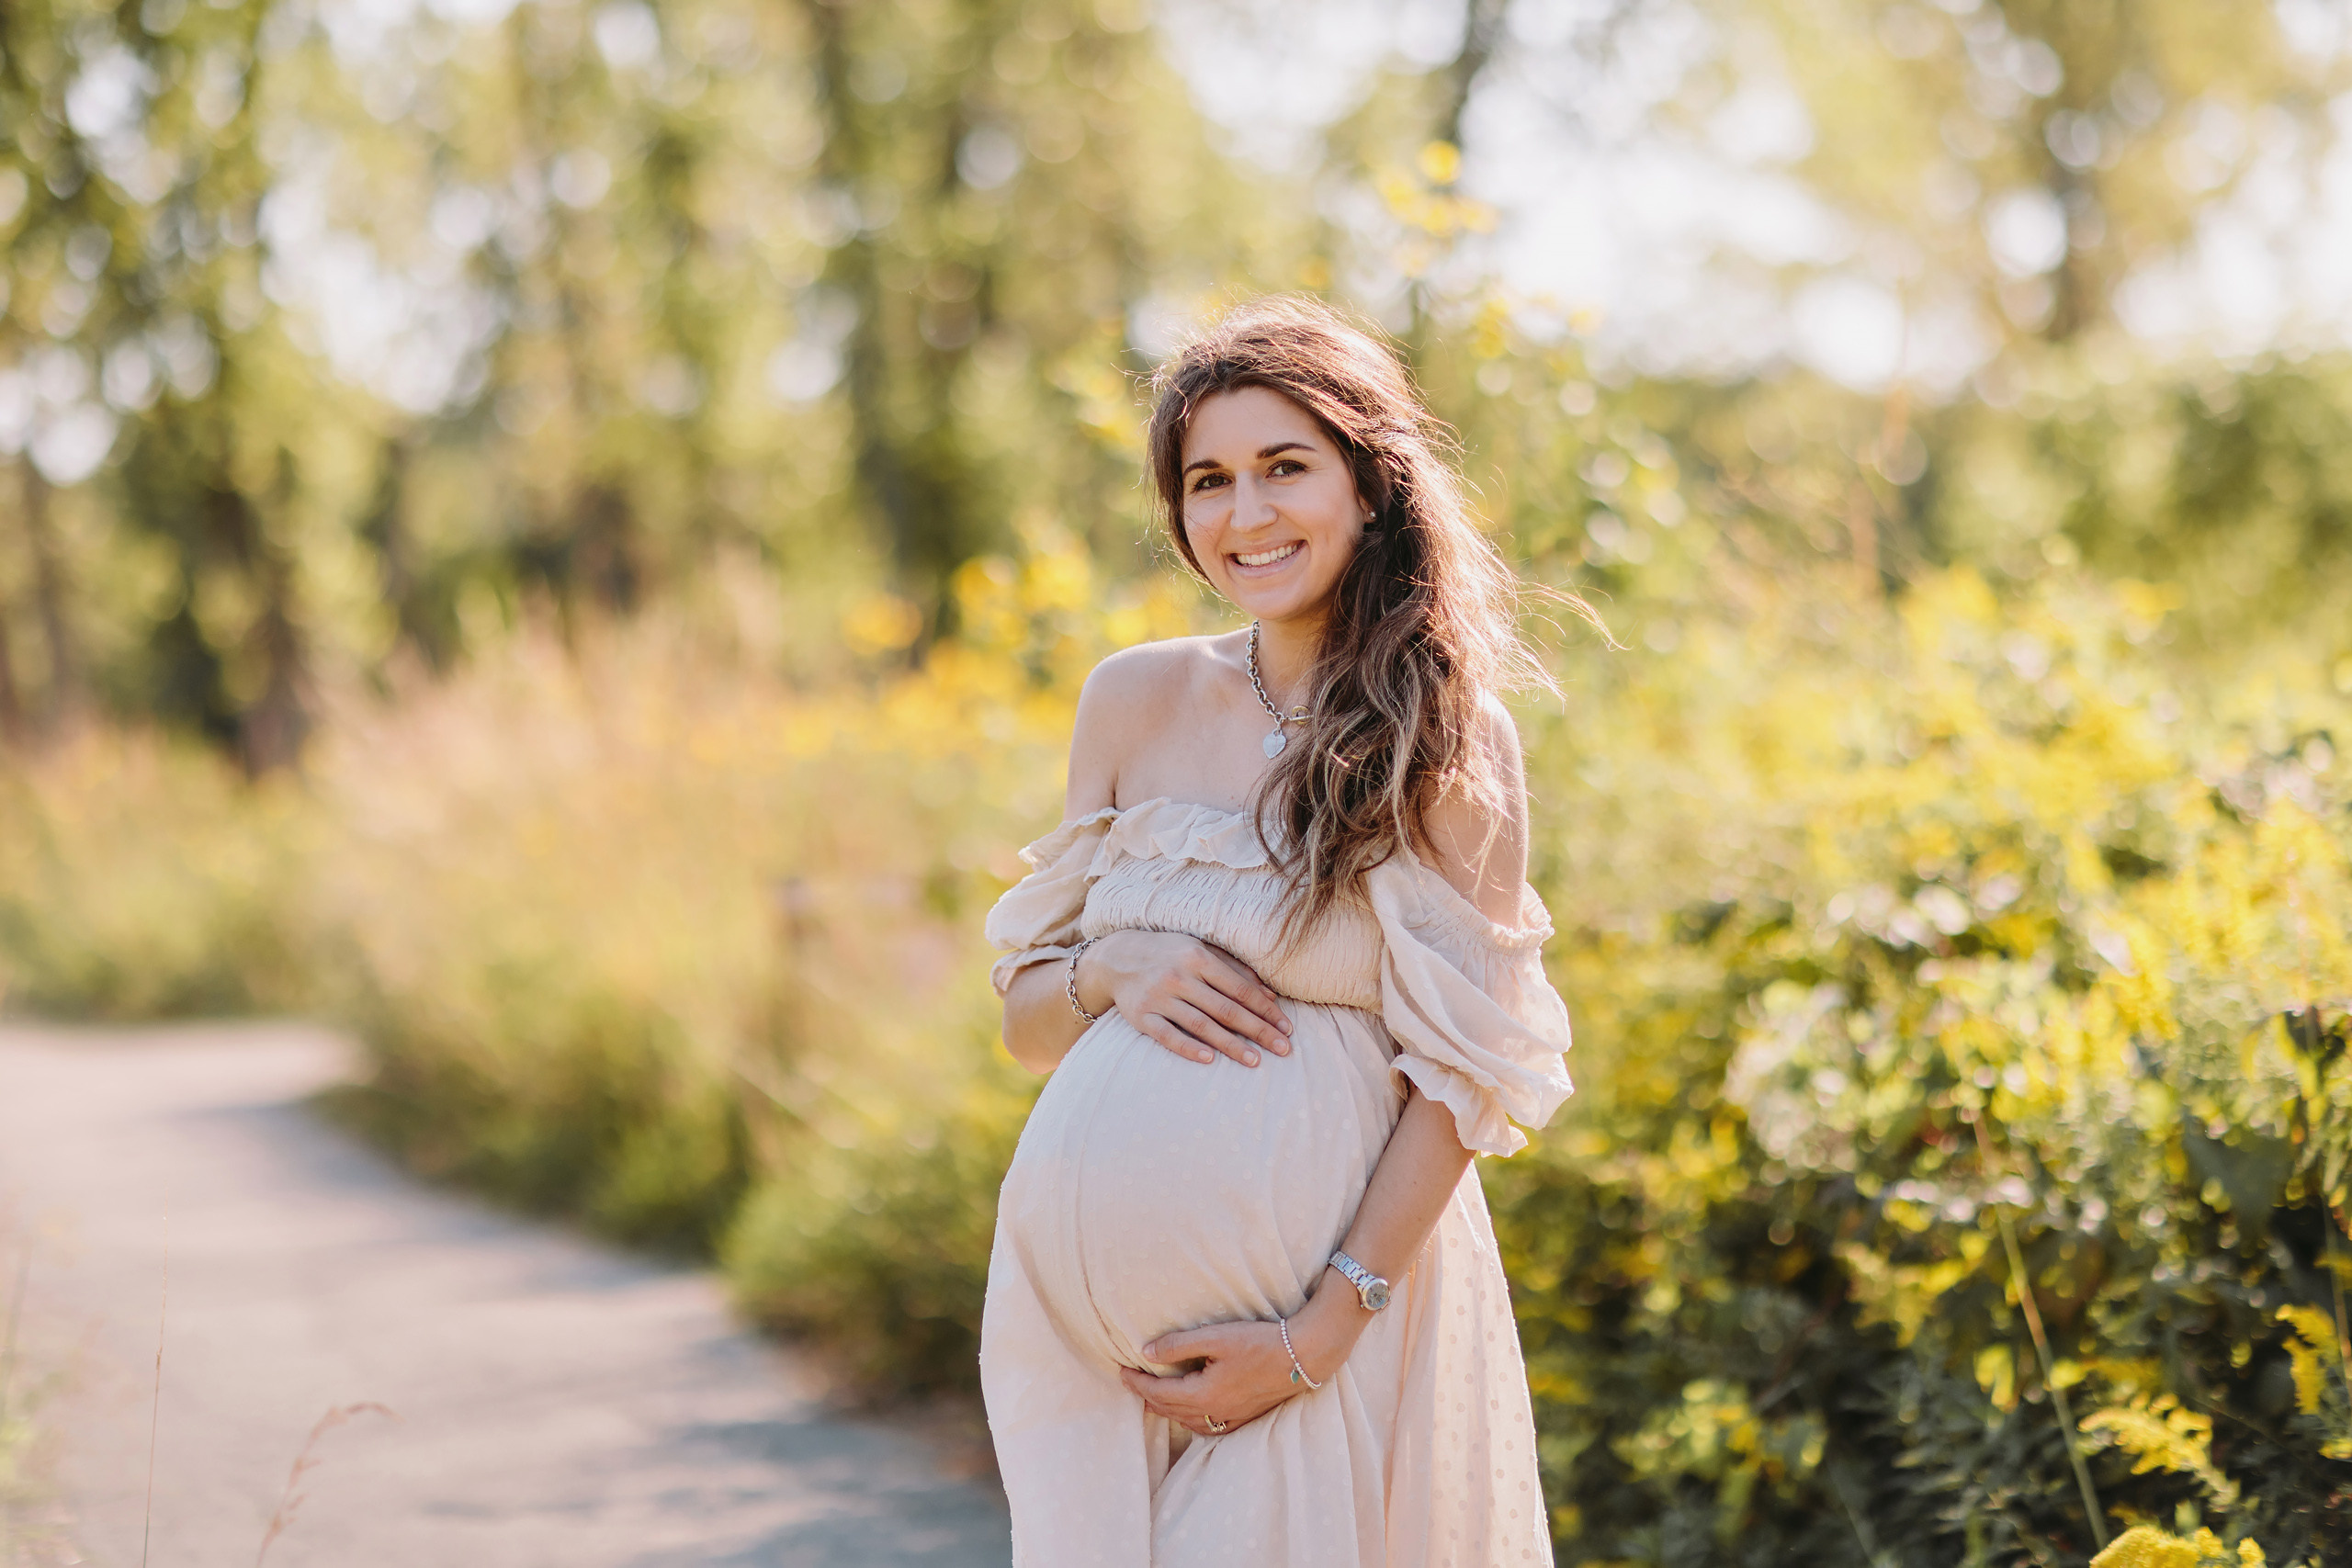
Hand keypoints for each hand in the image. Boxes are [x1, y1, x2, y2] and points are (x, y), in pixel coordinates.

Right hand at [1080, 930, 1291, 1066]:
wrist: (1116, 957)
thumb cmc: (1169, 954)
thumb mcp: (1201, 951)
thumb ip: (1235, 970)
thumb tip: (1271, 995)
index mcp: (1198, 958)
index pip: (1240, 989)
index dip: (1266, 1010)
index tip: (1286, 1028)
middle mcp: (1179, 977)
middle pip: (1226, 1010)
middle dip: (1258, 1031)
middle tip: (1283, 1049)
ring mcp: (1159, 998)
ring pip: (1201, 1025)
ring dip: (1231, 1045)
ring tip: (1255, 1061)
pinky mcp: (1141, 1016)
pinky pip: (1167, 1036)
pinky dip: (1188, 1049)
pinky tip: (1210, 1060)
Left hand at [1118, 1288, 1365, 1436]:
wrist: (1303, 1357)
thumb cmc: (1260, 1342)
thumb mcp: (1216, 1337)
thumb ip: (1179, 1346)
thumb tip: (1146, 1352)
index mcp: (1203, 1395)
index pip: (1157, 1393)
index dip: (1135, 1382)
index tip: (1120, 1370)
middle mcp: (1214, 1413)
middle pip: (1169, 1410)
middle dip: (1146, 1396)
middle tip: (1129, 1381)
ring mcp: (1230, 1419)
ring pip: (1187, 1422)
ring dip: (1165, 1410)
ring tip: (1151, 1396)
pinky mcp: (1243, 1417)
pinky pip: (1206, 1426)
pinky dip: (1188, 1419)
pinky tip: (1189, 1411)